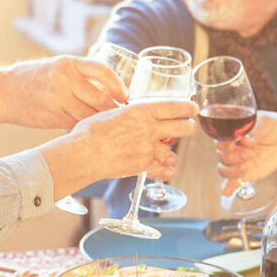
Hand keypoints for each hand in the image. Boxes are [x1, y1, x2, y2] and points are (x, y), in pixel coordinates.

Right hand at [0, 56, 126, 129]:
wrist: (1, 92)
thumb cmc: (31, 79)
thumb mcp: (55, 67)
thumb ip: (79, 75)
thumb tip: (109, 90)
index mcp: (68, 63)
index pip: (102, 71)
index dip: (118, 85)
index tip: (125, 95)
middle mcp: (64, 79)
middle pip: (100, 98)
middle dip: (113, 110)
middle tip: (122, 117)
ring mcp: (58, 99)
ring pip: (90, 115)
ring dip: (101, 122)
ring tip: (109, 127)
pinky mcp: (52, 117)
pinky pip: (76, 125)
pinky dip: (84, 129)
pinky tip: (89, 132)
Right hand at [39, 100, 195, 197]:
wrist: (84, 153)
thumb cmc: (91, 131)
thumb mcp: (112, 113)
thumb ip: (130, 115)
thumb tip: (135, 115)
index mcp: (142, 111)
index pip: (174, 107)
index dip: (188, 108)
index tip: (193, 109)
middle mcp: (150, 128)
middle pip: (183, 128)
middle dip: (188, 127)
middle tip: (188, 127)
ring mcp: (149, 148)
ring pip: (171, 150)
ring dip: (170, 151)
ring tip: (167, 151)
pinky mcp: (144, 165)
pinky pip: (162, 167)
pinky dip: (166, 168)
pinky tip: (169, 169)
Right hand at [216, 110, 276, 195]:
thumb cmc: (275, 126)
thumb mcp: (267, 121)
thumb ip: (256, 128)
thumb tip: (247, 138)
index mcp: (233, 134)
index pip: (220, 141)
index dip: (225, 144)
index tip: (234, 143)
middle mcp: (233, 148)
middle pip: (221, 157)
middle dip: (231, 157)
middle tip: (247, 154)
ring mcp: (238, 162)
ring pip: (224, 170)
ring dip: (231, 172)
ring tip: (244, 169)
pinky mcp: (246, 173)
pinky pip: (233, 182)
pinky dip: (228, 188)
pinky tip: (226, 192)